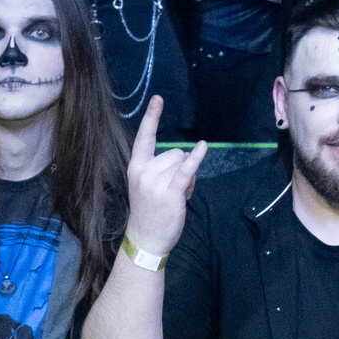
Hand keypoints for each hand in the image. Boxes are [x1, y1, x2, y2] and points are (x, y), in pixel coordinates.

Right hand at [124, 95, 208, 254]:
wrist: (145, 240)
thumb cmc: (148, 211)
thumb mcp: (144, 186)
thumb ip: (157, 168)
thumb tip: (184, 157)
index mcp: (135, 167)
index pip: (143, 137)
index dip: (152, 117)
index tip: (158, 99)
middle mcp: (143, 172)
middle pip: (174, 152)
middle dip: (179, 168)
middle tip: (170, 191)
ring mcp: (156, 182)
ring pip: (183, 163)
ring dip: (186, 178)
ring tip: (176, 197)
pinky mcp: (171, 192)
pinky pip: (186, 170)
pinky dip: (196, 158)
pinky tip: (203, 147)